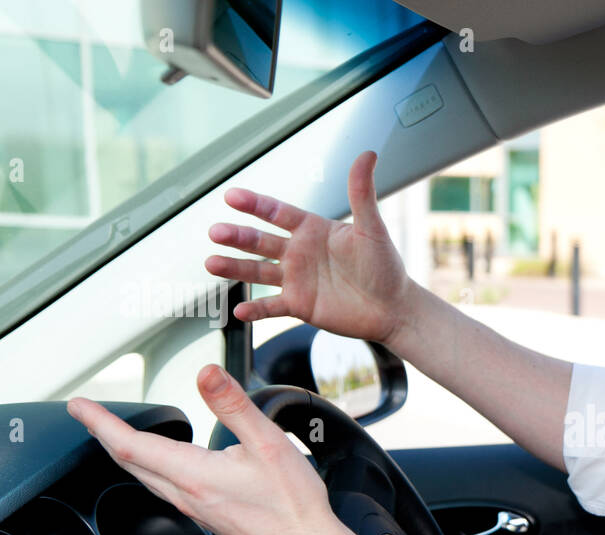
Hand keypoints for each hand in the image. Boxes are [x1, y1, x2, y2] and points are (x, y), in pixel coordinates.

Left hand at [66, 364, 356, 534]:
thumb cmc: (293, 507)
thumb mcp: (269, 444)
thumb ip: (234, 406)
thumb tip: (207, 375)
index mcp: (193, 475)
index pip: (130, 445)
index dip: (100, 422)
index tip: (79, 406)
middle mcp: (186, 496)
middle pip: (130, 463)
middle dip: (104, 435)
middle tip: (88, 415)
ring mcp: (195, 509)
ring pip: (145, 477)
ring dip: (125, 453)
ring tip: (116, 435)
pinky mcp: (208, 516)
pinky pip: (165, 489)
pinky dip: (150, 468)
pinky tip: (162, 464)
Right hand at [204, 151, 409, 344]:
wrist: (393, 308)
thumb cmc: (385, 266)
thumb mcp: (372, 228)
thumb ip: (362, 193)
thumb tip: (367, 154)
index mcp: (312, 229)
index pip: (277, 212)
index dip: (255, 204)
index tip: (232, 196)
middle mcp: (299, 252)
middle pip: (261, 241)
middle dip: (238, 236)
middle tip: (216, 232)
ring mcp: (296, 279)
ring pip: (258, 271)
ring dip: (235, 268)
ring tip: (211, 263)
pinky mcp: (299, 305)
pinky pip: (271, 307)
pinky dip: (255, 309)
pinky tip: (238, 311)